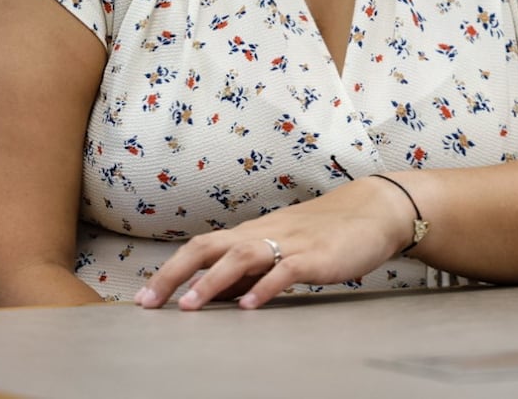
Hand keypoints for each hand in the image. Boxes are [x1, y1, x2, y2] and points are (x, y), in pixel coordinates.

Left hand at [133, 177, 415, 310]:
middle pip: (208, 248)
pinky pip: (285, 271)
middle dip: (174, 274)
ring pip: (241, 257)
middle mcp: (262, 234)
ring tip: (190, 307)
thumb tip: (217, 292)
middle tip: (149, 302)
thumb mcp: (280, 248)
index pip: (201, 247)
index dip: (170, 269)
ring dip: (212, 283)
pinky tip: (250, 307)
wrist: (372, 210)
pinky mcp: (315, 257)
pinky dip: (265, 288)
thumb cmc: (325, 232)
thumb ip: (250, 269)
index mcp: (251, 233)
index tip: (145, 295)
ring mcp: (288, 244)